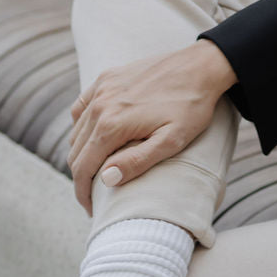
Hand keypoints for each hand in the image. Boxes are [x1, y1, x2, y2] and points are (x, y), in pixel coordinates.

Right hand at [69, 40, 236, 213]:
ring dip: (82, 155)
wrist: (200, 66)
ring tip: (96, 172)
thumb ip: (137, 161)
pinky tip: (94, 139)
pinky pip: (81, 108)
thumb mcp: (170, 141)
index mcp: (112, 124)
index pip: (83, 167)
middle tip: (93, 197)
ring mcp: (101, 88)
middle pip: (76, 152)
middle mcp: (100, 105)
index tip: (91, 210)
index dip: (83, 193)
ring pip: (77, 132)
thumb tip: (106, 179)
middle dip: (81, 178)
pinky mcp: (106, 78)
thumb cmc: (191, 107)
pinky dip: (81, 128)